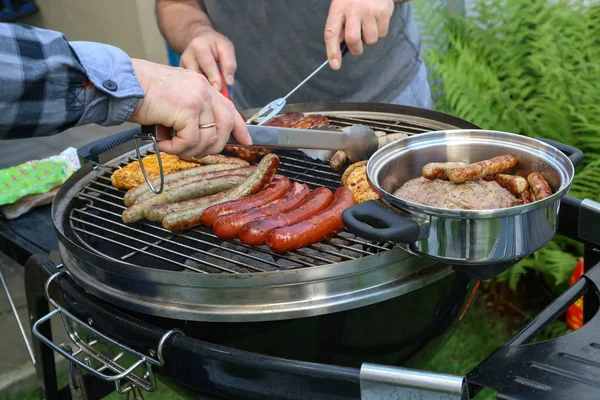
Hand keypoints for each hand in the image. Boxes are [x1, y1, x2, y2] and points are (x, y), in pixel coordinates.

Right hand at [128, 58, 250, 158]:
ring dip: (189, 150)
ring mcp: (197, 98)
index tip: (245, 140)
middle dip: (213, 146)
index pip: (229, 108)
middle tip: (195, 152)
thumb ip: (191, 110)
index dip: (239, 127)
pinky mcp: (187, 110)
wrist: (123, 82)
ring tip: (171, 146)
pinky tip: (163, 142)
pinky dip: (176, 148)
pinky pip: (190, 141)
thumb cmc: (141, 92)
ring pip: (208, 138)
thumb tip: (202, 134)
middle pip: (225, 126)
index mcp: (202, 85)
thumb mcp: (174, 98)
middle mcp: (204, 89)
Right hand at [179, 26, 235, 91]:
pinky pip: (190, 86)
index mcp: (199, 46)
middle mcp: (187, 56)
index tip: (219, 89)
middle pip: (197, 76)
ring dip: (203, 91)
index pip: (207, 64)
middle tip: (217, 97)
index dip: (214, 78)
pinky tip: (206, 94)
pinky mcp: (181, 75)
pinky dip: (199, 91)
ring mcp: (181, 67)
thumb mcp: (226, 48)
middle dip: (208, 87)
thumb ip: (229, 64)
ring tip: (212, 96)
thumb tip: (228, 83)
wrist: (199, 40)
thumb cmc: (215, 45)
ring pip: (192, 83)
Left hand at [324, 0, 394, 69]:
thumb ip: (339, 27)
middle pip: (353, 40)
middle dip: (355, 49)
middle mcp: (353, 8)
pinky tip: (376, 19)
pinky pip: (382, 34)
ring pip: (370, 40)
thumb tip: (340, 50)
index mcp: (338, 8)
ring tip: (368, 25)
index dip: (332, 51)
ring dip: (369, 39)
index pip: (331, 33)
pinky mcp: (384, 10)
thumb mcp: (341, 8)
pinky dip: (379, 31)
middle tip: (357, 47)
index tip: (335, 65)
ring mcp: (370, 9)